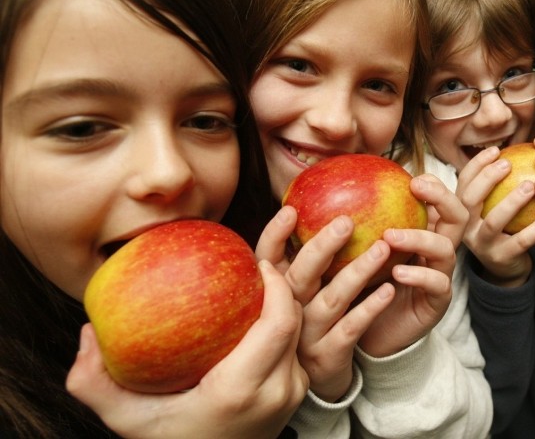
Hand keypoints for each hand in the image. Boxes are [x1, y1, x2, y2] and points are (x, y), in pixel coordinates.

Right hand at [66, 260, 307, 438]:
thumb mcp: (129, 420)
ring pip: (299, 331)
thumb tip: (86, 334)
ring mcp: (293, 392)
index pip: (280, 323)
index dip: (277, 286)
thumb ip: (96, 384)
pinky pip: (296, 345)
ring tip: (258, 282)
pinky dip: (283, 323)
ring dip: (284, 303)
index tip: (257, 262)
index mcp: (242, 389)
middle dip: (283, 286)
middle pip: (296, 320)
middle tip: (255, 264)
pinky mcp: (298, 391)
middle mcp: (277, 390)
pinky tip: (260, 309)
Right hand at [261, 207, 395, 401]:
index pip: (267, 258)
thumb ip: (308, 254)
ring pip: (330, 300)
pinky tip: (389, 290)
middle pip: (300, 275)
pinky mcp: (329, 354)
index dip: (274, 234)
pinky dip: (369, 308)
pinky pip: (351, 328)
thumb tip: (322, 202)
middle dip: (322, 247)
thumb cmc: (315, 317)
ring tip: (382, 248)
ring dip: (357, 272)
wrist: (321, 374)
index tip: (291, 210)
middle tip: (347, 221)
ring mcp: (306, 335)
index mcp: (277, 290)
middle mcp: (287, 311)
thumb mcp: (303, 287)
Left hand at [356, 176, 459, 357]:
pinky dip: (419, 275)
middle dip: (442, 198)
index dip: (433, 186)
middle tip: (415, 189)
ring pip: (446, 248)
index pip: (439, 202)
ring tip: (390, 237)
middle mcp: (435, 251)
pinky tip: (397, 272)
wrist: (363, 335)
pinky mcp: (436, 303)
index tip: (410, 178)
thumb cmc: (357, 288)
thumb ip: (352, 226)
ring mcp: (439, 276)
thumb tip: (324, 191)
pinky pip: (438, 284)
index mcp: (420, 233)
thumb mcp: (353, 252)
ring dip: (419, 238)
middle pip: (457, 216)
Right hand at [457, 136, 534, 285]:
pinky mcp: (500, 259)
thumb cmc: (502, 228)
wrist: (506, 268)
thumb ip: (494, 184)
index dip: (477, 164)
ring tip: (532, 186)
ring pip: (494, 221)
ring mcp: (482, 245)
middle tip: (510, 163)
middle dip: (488, 179)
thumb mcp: (491, 206)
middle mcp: (466, 227)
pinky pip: (520, 242)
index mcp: (462, 210)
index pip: (463, 182)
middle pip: (470, 200)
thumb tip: (506, 148)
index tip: (496, 150)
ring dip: (512, 201)